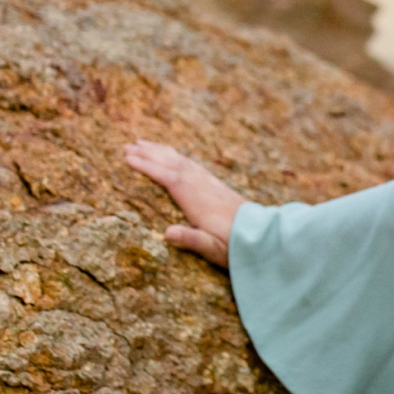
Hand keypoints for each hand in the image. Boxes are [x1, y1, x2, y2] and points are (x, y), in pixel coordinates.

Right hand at [123, 140, 247, 267]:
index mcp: (199, 203)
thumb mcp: (213, 249)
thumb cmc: (236, 248)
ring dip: (163, 152)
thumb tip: (167, 233)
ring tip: (145, 144)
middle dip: (150, 154)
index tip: (128, 158)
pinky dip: (179, 158)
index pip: (169, 179)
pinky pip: (194, 166)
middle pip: (174, 165)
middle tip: (128, 146)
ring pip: (184, 162)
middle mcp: (204, 189)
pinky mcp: (219, 188)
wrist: (265, 239)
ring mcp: (212, 186)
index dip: (148, 167)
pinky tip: (175, 157)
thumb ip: (192, 240)